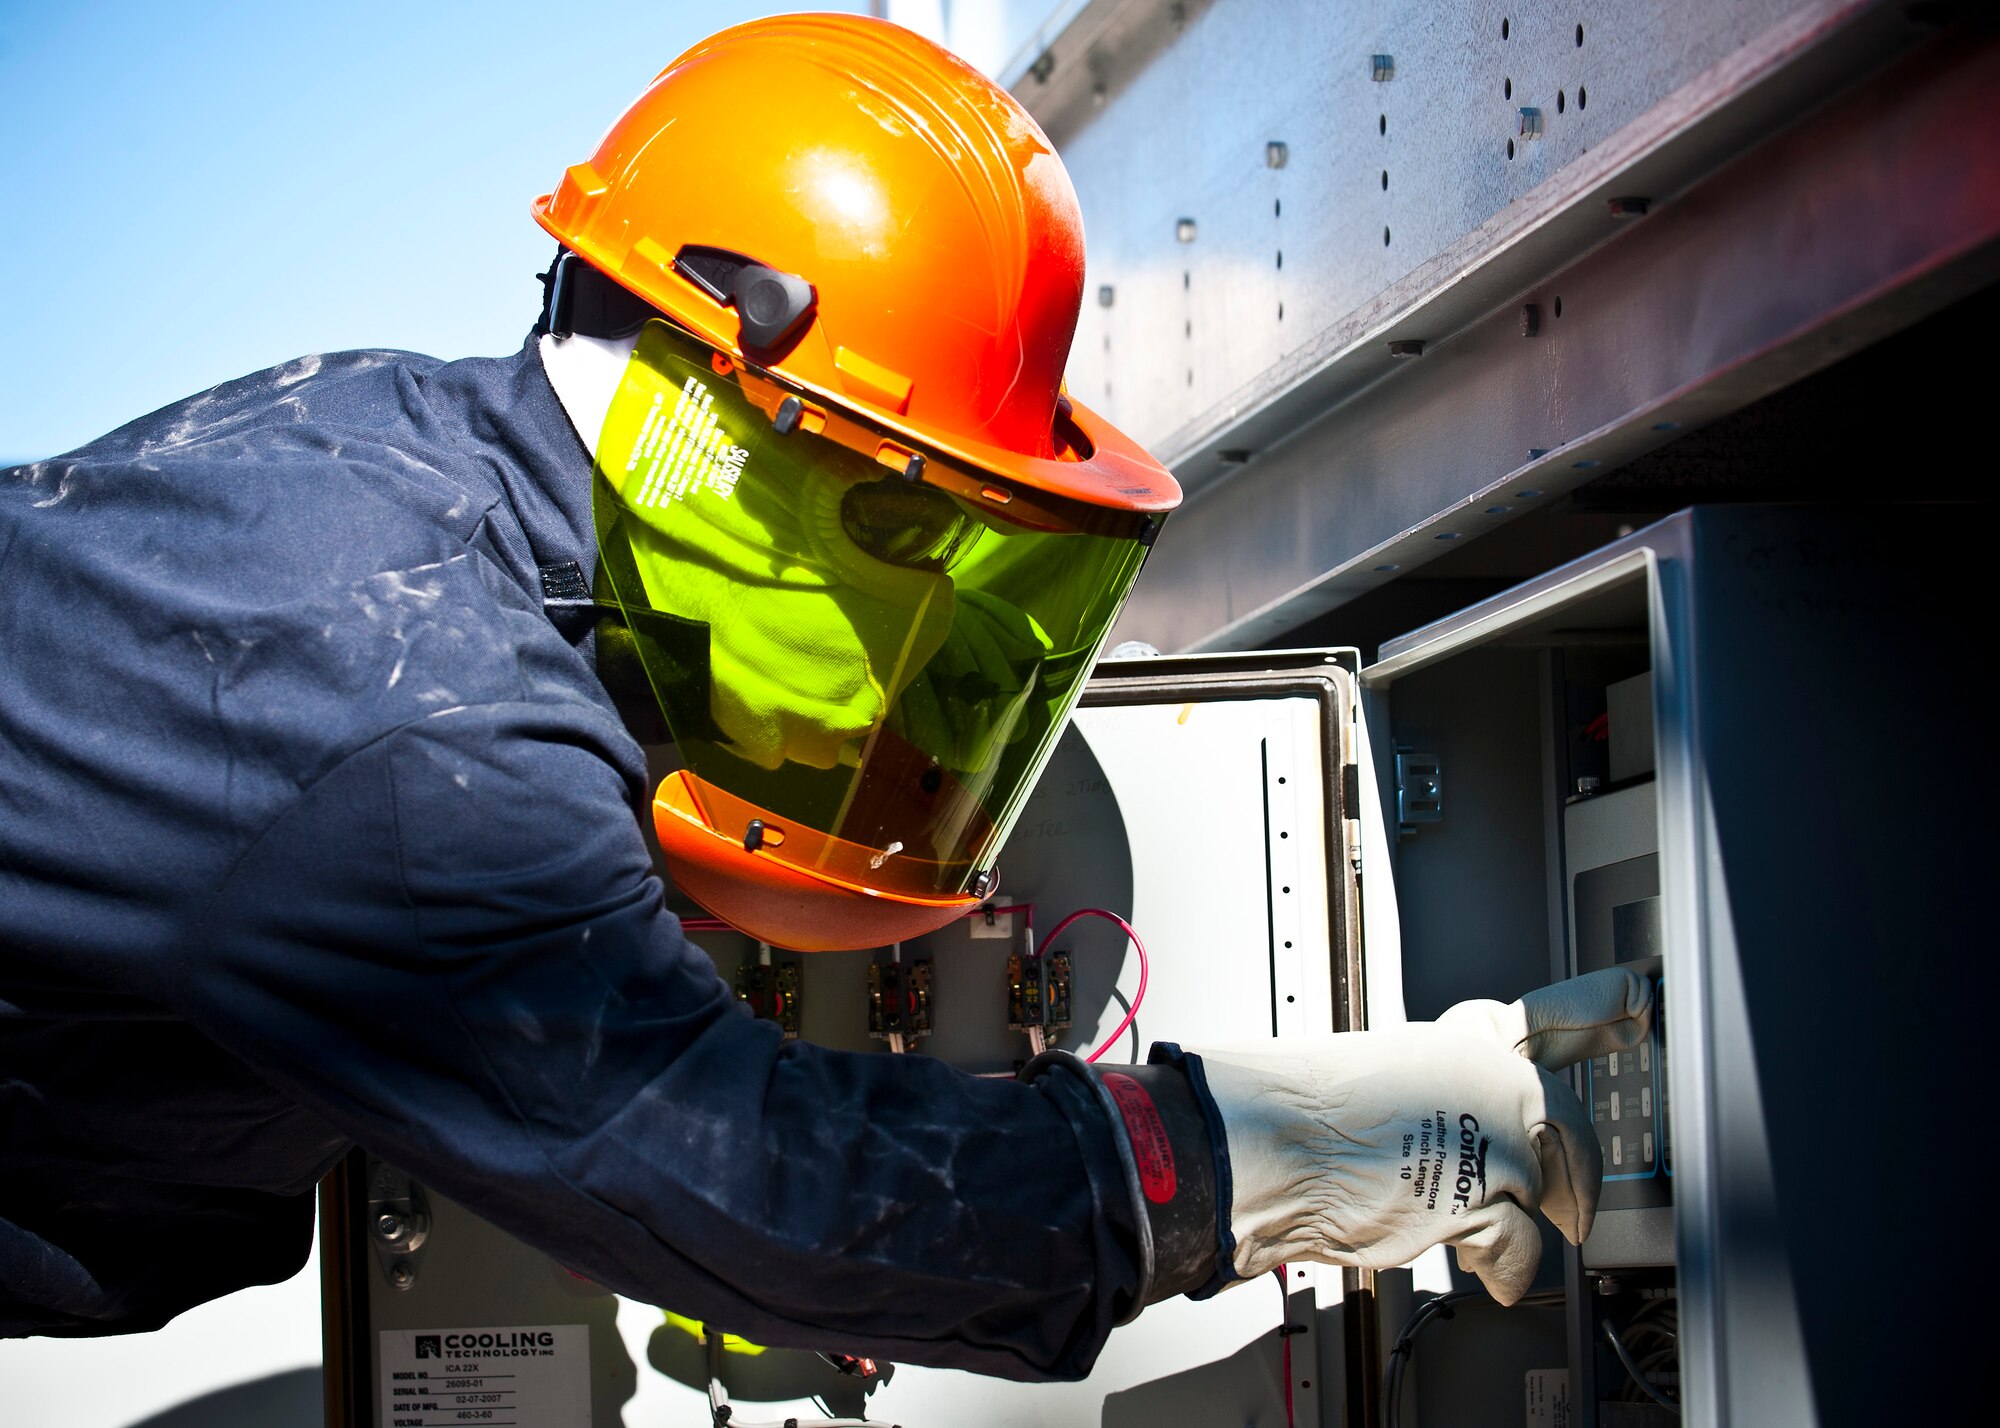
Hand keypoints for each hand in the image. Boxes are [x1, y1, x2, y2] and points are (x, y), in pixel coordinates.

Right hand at [1186, 967, 1650, 1303]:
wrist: (1275, 1143)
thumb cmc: (1310, 1109)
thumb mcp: (1394, 1066)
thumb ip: (1449, 1086)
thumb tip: (1475, 1129)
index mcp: (1468, 1039)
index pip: (1552, 1015)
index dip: (1602, 1007)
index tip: (1637, 1001)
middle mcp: (1496, 1080)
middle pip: (1572, 1129)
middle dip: (1574, 1174)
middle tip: (1574, 1202)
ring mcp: (1498, 1140)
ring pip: (1548, 1193)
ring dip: (1516, 1218)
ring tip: (1465, 1221)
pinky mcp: (1487, 1201)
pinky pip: (1519, 1251)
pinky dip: (1500, 1268)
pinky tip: (1476, 1263)